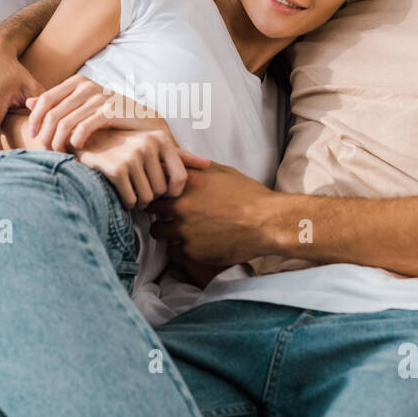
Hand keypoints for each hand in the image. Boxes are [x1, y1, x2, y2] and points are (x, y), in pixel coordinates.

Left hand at [25, 74, 164, 152]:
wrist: (146, 120)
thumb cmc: (111, 115)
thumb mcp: (81, 106)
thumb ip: (56, 103)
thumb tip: (28, 103)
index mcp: (77, 82)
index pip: (45, 99)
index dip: (35, 119)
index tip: (33, 136)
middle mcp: (86, 86)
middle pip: (52, 113)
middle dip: (45, 135)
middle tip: (46, 151)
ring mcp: (98, 97)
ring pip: (64, 124)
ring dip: (58, 142)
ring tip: (60, 153)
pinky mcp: (110, 111)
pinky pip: (82, 128)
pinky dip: (75, 141)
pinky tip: (77, 148)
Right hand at [74, 127, 210, 209]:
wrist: (84, 144)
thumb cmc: (122, 147)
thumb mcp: (152, 146)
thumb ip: (180, 156)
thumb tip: (208, 164)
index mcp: (161, 138)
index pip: (180, 179)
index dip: (173, 193)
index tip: (163, 195)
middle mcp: (148, 144)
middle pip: (162, 191)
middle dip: (150, 196)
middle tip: (137, 186)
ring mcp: (132, 155)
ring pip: (146, 198)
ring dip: (137, 200)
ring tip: (128, 187)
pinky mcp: (116, 168)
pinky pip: (130, 200)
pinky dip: (125, 201)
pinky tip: (118, 190)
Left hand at [148, 162, 275, 263]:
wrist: (267, 223)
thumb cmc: (249, 196)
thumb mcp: (223, 172)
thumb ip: (197, 169)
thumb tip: (180, 164)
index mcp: (187, 182)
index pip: (155, 183)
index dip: (157, 190)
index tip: (161, 195)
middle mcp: (181, 205)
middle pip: (150, 208)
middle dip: (157, 211)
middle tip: (167, 214)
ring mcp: (184, 229)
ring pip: (157, 232)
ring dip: (166, 231)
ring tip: (179, 231)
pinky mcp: (191, 251)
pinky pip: (172, 252)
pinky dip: (179, 249)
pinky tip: (191, 244)